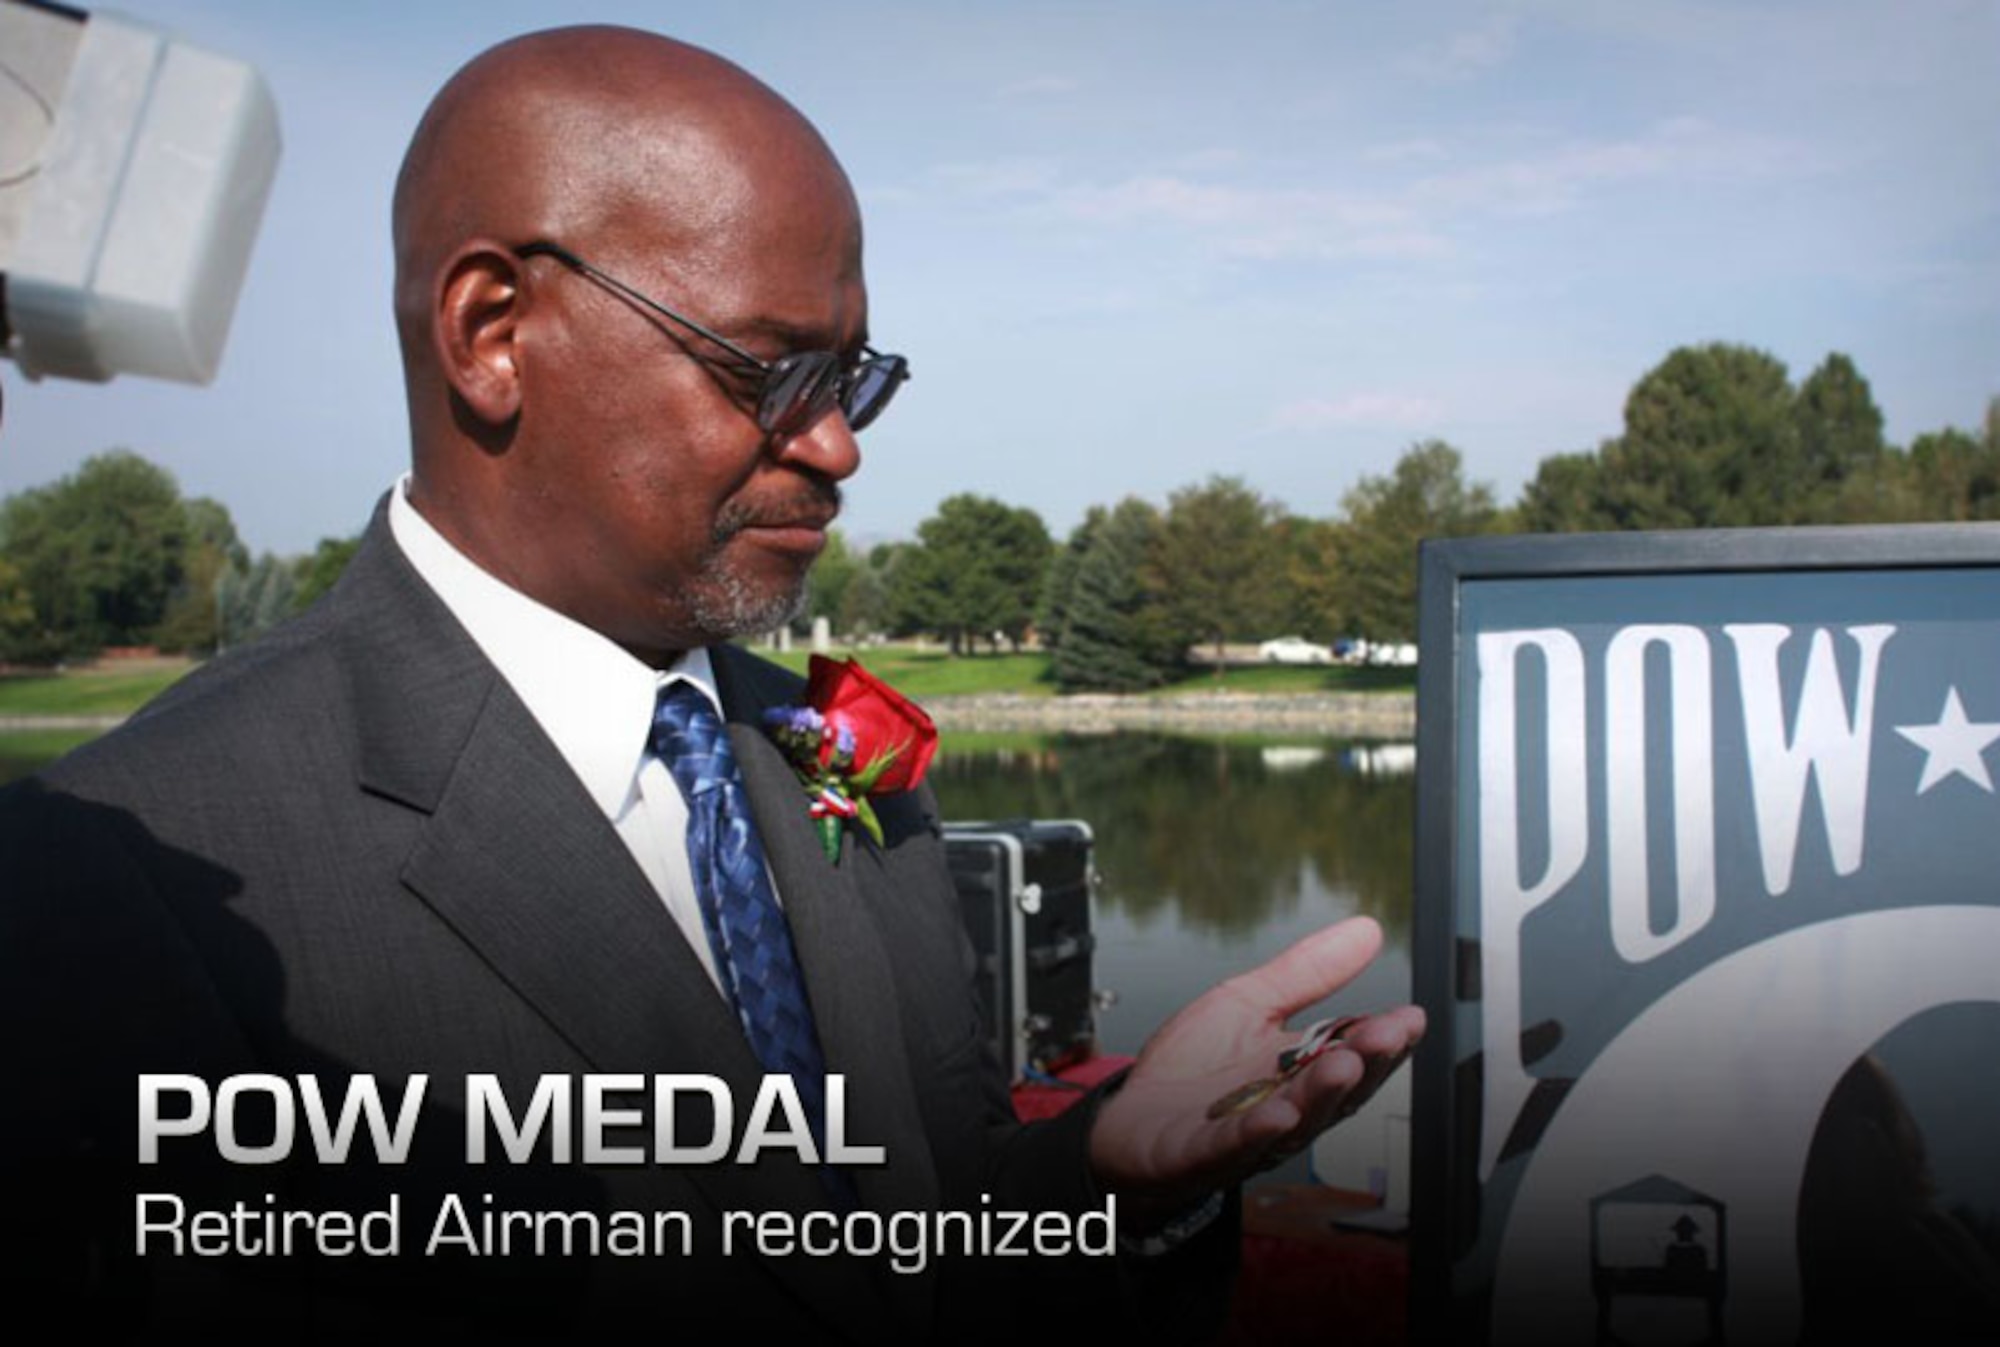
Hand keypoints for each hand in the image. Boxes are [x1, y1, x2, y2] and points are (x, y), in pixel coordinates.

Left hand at [1086, 915, 1424, 1229]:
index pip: (1355, 1054)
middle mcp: (1287, 1109)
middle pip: (1336, 1091)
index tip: (1411, 1017)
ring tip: (1343, 1064)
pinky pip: (1233, 1146)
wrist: (1129, 1123)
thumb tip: (1366, 929)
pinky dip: (1255, 1133)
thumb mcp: (1249, 1003)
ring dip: (1320, 1094)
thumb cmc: (1191, 1070)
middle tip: (1388, 1034)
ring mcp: (1247, 1137)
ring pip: (1294, 1119)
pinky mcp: (1201, 1154)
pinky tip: (1276, 1114)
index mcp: (1303, 1072)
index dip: (1385, 1039)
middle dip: (1365, 1062)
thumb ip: (1306, 973)